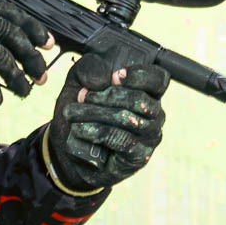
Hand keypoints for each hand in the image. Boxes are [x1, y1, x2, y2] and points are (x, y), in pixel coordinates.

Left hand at [44, 54, 169, 193]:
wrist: (67, 144)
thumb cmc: (81, 109)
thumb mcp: (79, 81)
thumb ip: (90, 69)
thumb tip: (105, 77)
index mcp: (146, 91)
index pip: (158, 79)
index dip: (140, 75)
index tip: (115, 76)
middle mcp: (154, 113)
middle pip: (139, 99)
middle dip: (106, 96)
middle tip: (81, 96)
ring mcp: (149, 136)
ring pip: (128, 119)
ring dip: (95, 114)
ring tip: (72, 113)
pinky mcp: (138, 155)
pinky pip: (121, 140)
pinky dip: (96, 132)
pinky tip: (79, 129)